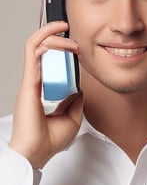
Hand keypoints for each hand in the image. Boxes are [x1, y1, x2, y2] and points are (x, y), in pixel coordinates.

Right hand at [8, 21, 82, 169]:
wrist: (36, 151)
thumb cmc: (48, 140)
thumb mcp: (72, 119)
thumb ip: (76, 102)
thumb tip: (80, 88)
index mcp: (44, 92)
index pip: (52, 65)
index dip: (63, 53)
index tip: (77, 49)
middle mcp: (36, 83)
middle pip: (44, 52)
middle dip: (59, 40)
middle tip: (76, 42)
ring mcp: (31, 81)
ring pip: (37, 46)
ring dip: (53, 36)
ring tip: (68, 35)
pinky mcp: (29, 81)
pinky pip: (32, 51)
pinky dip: (43, 38)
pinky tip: (56, 33)